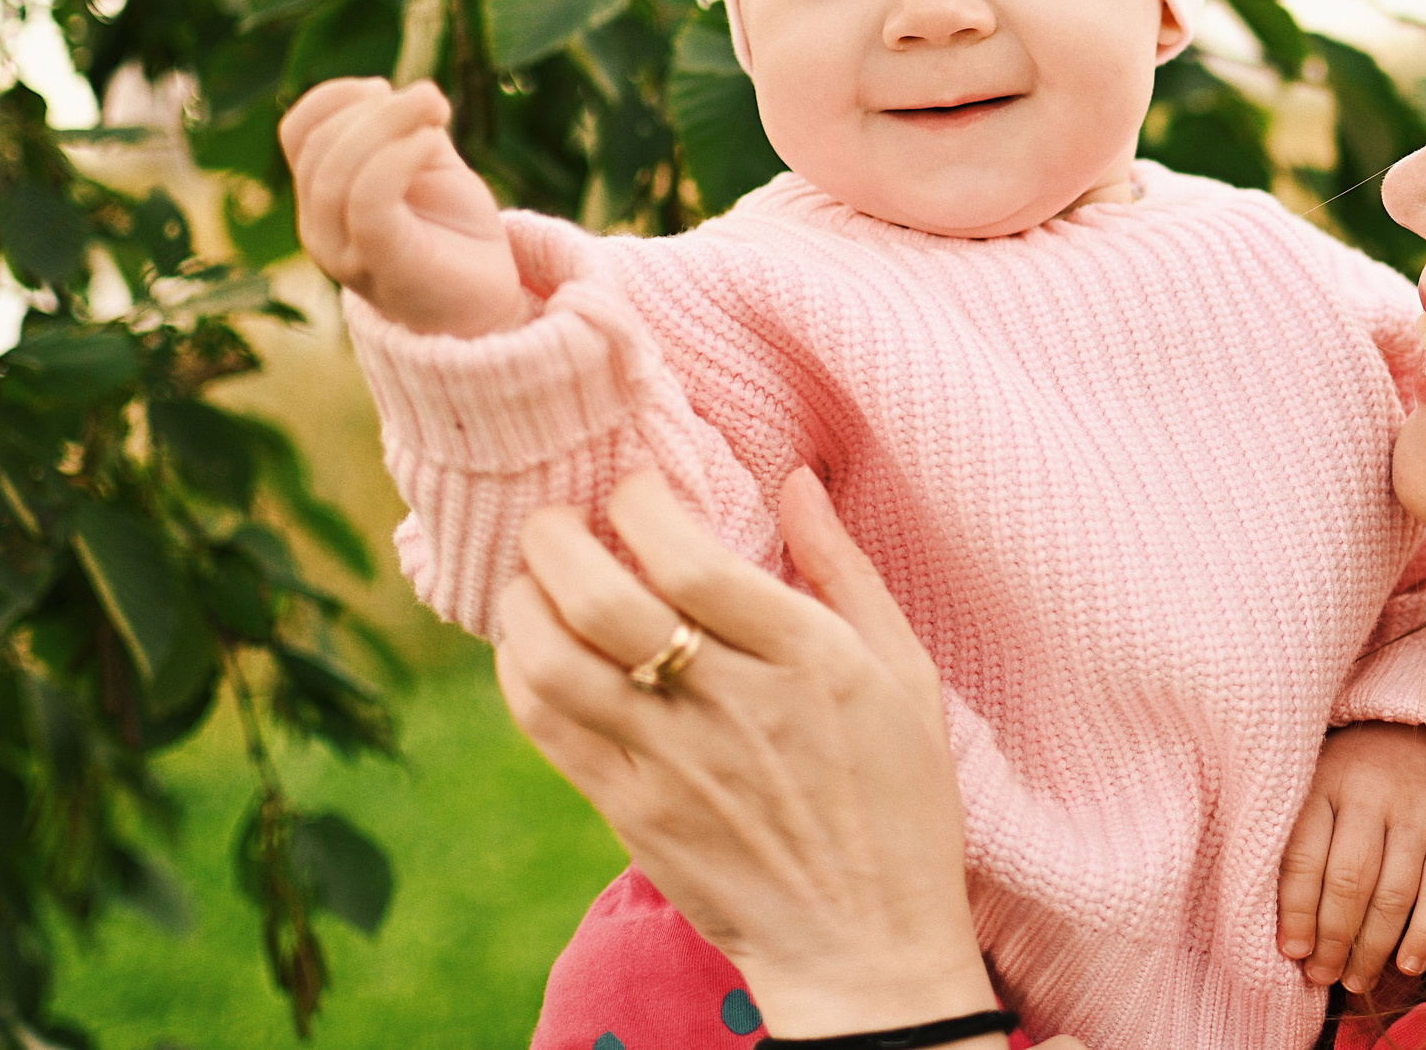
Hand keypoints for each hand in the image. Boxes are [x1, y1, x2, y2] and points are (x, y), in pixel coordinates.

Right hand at [279, 76, 527, 335]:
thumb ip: (402, 128)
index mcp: (322, 198)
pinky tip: (433, 141)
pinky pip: (368, 202)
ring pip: (337, 173)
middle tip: (431, 99)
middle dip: (376, 109)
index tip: (386, 88)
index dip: (335, 96)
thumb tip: (388, 91)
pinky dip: (398, 157)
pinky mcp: (382, 266)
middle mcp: (320, 228)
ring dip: (389, 123)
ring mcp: (344, 253)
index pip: (297, 132)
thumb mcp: (427, 165)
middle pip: (319, 147)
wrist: (484, 304)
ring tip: (438, 110)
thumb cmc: (453, 231)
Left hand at [495, 468, 999, 1041]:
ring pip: (556, 664)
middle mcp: (733, 706)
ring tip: (532, 576)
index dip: (640, 503)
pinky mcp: (634, 816)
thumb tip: (795, 479)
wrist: (867, 948)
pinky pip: (548, 729)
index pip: (690, 557)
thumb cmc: (899, 800)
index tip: (637, 488)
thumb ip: (845, 568)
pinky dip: (520, 672)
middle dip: (556, 536)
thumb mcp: (906, 672)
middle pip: (604, 601)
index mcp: (807, 658)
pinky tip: (531, 646)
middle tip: (556, 516)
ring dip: (524, 602)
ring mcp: (675, 767)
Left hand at [1278, 721, 1425, 992]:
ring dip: (1372, 948)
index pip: (1304, 856)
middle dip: (1333, 939)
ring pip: (1394, 894)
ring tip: (1355, 979)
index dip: (1296, 912)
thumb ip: (1296, 842)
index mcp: (1324, 783)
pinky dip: (1425, 936)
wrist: (1418, 732)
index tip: (1291, 953)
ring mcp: (1419, 813)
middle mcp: (1371, 794)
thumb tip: (1287, 933)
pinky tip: (1406, 965)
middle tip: (1321, 976)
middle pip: (1349, 881)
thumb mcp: (1313, 787)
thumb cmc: (1350, 776)